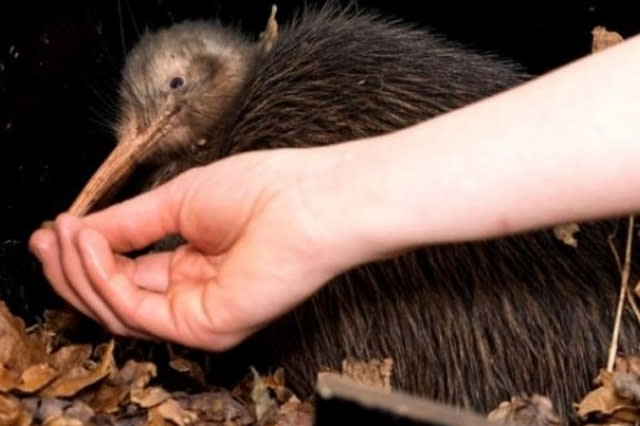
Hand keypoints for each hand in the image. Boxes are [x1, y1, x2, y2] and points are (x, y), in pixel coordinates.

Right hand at [28, 148, 357, 350]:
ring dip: (82, 270)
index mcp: (193, 262)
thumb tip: (81, 230)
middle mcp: (194, 292)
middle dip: (74, 266)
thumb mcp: (178, 200)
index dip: (87, 252)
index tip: (53, 229)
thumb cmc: (263, 191)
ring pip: (119, 309)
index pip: (127, 270)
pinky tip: (89, 246)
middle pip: (116, 295)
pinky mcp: (203, 327)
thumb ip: (129, 223)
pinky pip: (136, 312)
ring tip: (63, 235)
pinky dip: (104, 278)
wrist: (309, 200)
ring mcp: (199, 313)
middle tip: (46, 237)